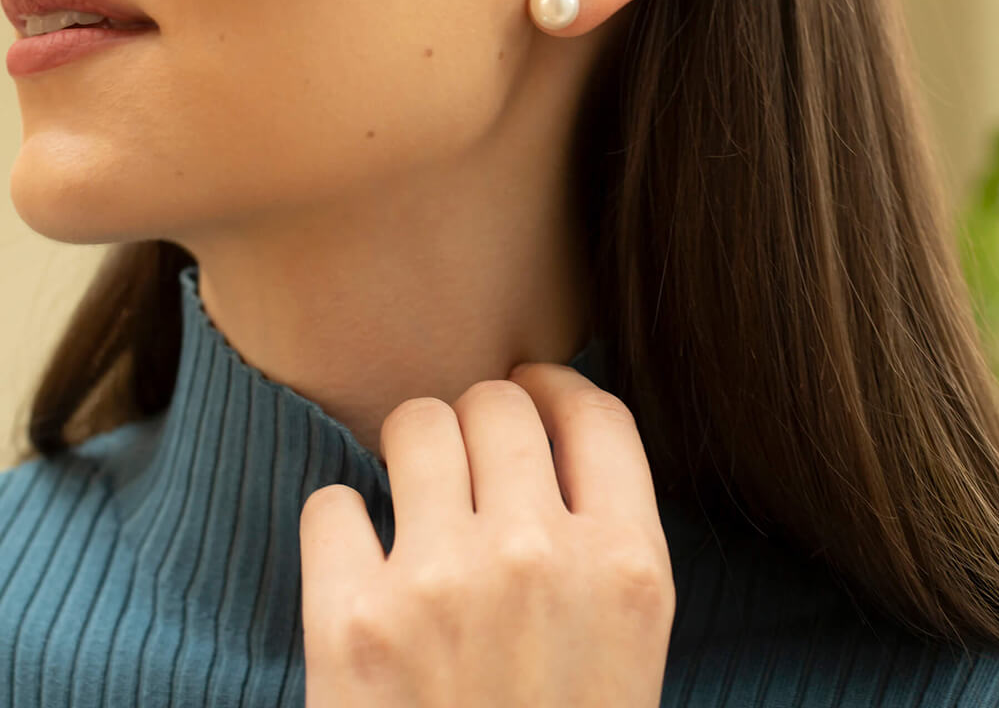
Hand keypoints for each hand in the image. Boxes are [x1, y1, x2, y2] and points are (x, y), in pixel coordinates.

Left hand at [298, 360, 674, 706]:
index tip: (528, 395)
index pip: (595, 411)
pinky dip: (340, 527)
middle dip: (477, 424)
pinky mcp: (352, 622)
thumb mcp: (626, 646)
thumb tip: (545, 427)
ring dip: (409, 455)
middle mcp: (541, 558)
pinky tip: (360, 571)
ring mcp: (444, 585)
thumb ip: (603, 536)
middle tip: (463, 468)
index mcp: (629, 568)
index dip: (554, 389)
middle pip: (498, 403)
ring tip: (411, 507)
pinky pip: (333, 501)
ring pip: (416, 424)